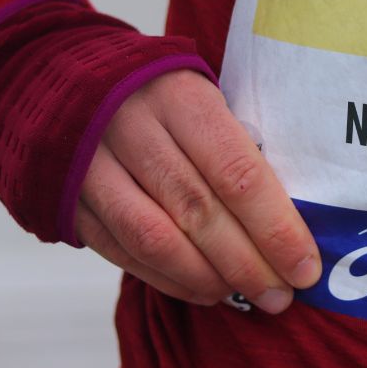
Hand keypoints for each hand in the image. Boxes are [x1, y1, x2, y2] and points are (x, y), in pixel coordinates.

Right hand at [74, 68, 320, 312]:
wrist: (62, 71)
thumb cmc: (159, 90)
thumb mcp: (201, 94)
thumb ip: (235, 146)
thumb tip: (289, 220)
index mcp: (180, 97)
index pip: (237, 172)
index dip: (274, 227)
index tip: (304, 265)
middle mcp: (132, 128)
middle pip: (199, 211)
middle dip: (247, 263)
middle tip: (281, 296)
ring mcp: (90, 165)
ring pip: (156, 239)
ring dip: (207, 277)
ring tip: (244, 296)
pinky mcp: (67, 198)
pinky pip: (122, 250)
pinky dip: (167, 278)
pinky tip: (201, 290)